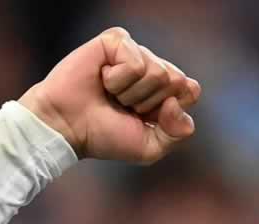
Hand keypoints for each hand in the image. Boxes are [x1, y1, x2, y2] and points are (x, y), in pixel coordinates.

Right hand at [19, 27, 200, 163]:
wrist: (67, 127)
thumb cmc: (104, 136)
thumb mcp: (149, 148)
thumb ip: (177, 133)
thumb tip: (177, 103)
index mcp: (163, 91)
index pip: (191, 91)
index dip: (170, 110)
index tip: (144, 119)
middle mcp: (151, 68)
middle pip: (177, 80)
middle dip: (150, 103)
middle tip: (123, 107)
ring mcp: (135, 53)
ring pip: (157, 71)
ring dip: (132, 93)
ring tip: (110, 95)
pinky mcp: (116, 41)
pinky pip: (135, 61)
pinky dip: (118, 79)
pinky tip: (102, 80)